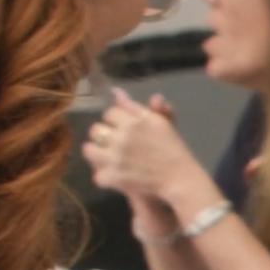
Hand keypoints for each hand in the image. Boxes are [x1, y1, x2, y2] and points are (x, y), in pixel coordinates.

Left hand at [81, 89, 207, 209]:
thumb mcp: (159, 122)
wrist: (180, 178)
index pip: (109, 113)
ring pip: (89, 150)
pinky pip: (97, 175)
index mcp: (133, 121)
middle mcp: (121, 137)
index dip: (115, 121)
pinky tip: (115, 175)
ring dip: (97, 154)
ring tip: (108, 159)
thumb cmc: (172, 149)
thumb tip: (115, 91)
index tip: (124, 129)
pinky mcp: (114, 177)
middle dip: (103, 136)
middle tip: (115, 144)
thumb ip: (136, 106)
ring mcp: (115, 158)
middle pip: (95, 130)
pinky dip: (105, 177)